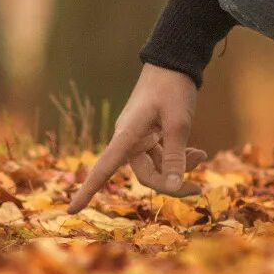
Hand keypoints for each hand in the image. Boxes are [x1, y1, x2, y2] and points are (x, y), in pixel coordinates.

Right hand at [67, 63, 203, 212]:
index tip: (71, 211)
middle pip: (146, 175)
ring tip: (202, 155)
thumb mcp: (177, 123)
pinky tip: (198, 152)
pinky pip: (161, 155)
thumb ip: (174, 156)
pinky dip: (179, 157)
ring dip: (179, 167)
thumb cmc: (172, 89)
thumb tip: (172, 188)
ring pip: (156, 167)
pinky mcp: (150, 134)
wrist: (173, 62)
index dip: (87, 191)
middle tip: (199, 187)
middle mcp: (128, 140)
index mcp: (126, 136)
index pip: (103, 169)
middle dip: (171, 182)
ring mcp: (139, 138)